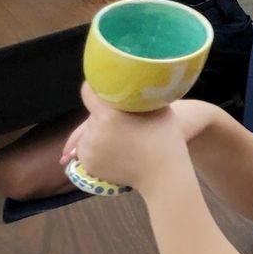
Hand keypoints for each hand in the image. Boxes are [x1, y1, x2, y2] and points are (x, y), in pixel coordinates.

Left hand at [60, 83, 192, 187]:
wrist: (162, 173)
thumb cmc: (165, 137)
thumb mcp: (158, 108)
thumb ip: (139, 95)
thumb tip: (130, 80)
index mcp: (109, 116)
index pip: (88, 92)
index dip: (95, 87)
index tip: (102, 84)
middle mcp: (95, 132)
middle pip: (92, 115)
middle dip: (103, 115)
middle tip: (123, 119)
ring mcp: (89, 150)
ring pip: (88, 132)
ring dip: (99, 131)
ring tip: (121, 136)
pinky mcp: (88, 164)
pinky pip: (88, 149)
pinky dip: (98, 147)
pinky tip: (116, 149)